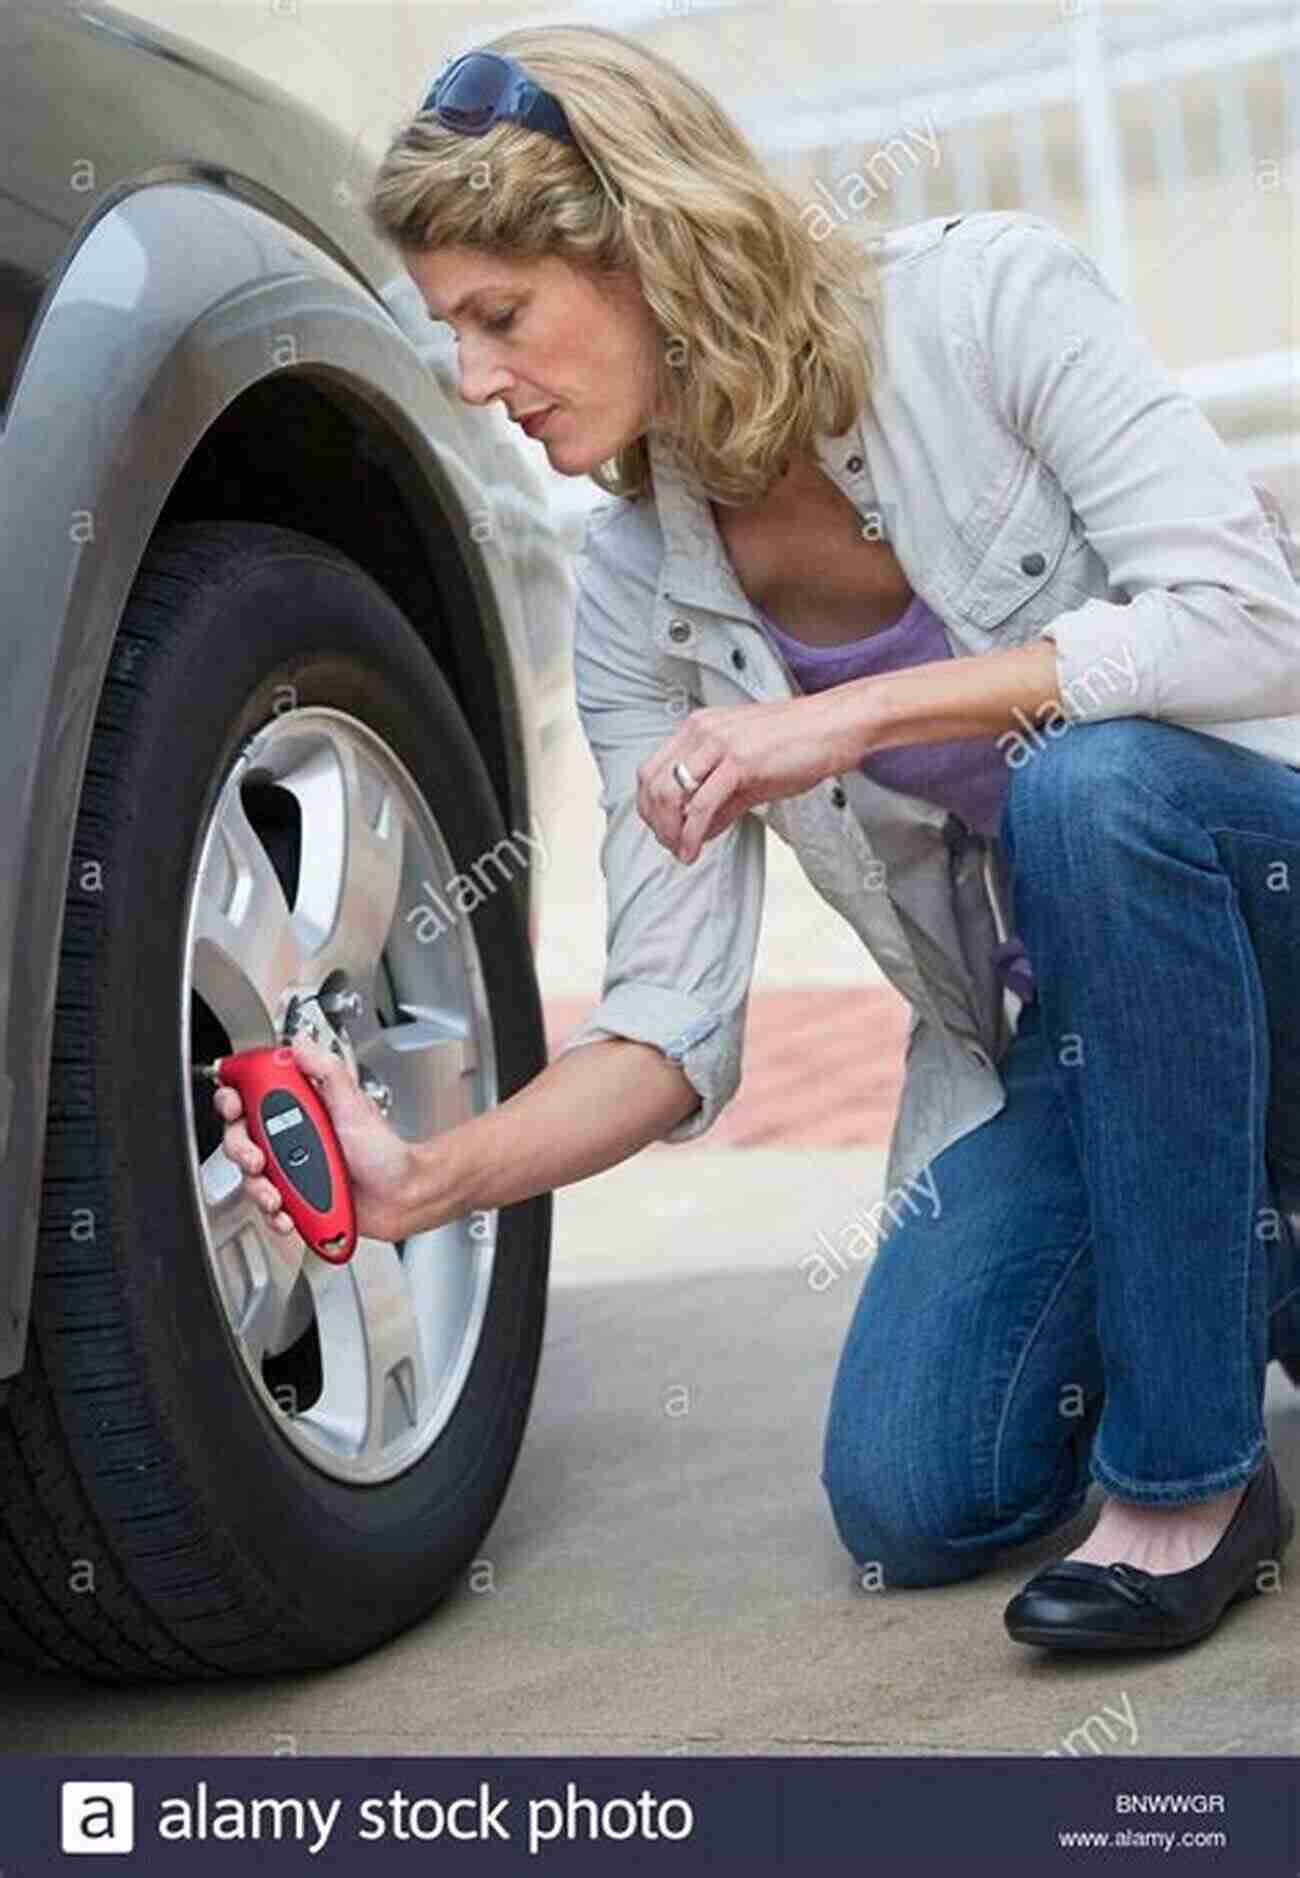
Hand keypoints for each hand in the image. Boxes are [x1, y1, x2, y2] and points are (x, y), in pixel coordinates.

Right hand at [214, 1033, 417, 1244]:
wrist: (402, 1195)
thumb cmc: (384, 1151)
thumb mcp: (355, 1104)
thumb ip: (327, 1071)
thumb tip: (300, 1044)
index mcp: (300, 1110)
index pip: (253, 1097)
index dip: (234, 1099)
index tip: (235, 1105)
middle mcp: (289, 1139)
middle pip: (241, 1139)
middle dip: (241, 1149)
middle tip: (257, 1159)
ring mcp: (290, 1171)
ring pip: (251, 1177)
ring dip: (257, 1188)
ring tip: (277, 1196)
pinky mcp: (295, 1201)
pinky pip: (269, 1209)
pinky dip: (273, 1215)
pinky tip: (286, 1215)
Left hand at [636, 692, 870, 861]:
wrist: (834, 727)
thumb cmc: (798, 745)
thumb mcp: (749, 773)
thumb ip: (721, 801)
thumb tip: (700, 830)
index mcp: (699, 727)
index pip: (652, 769)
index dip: (649, 806)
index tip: (662, 831)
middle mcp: (702, 731)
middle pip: (652, 782)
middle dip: (655, 822)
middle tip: (669, 845)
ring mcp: (718, 744)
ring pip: (670, 793)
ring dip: (669, 831)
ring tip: (681, 851)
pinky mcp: (739, 761)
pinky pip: (701, 805)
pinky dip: (691, 834)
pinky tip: (694, 849)